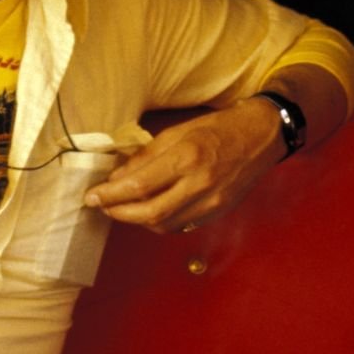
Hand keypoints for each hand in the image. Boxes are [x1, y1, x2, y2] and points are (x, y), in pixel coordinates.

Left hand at [83, 99, 279, 232]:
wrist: (261, 136)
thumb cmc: (219, 128)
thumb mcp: (178, 131)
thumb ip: (146, 156)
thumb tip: (118, 177)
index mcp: (187, 156)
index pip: (139, 186)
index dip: (110, 195)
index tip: (92, 196)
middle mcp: (200, 183)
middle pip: (149, 213)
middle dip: (119, 213)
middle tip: (103, 206)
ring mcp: (211, 202)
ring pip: (164, 225)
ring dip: (138, 220)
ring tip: (125, 207)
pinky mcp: (217, 212)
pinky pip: (181, 226)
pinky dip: (161, 221)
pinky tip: (152, 210)